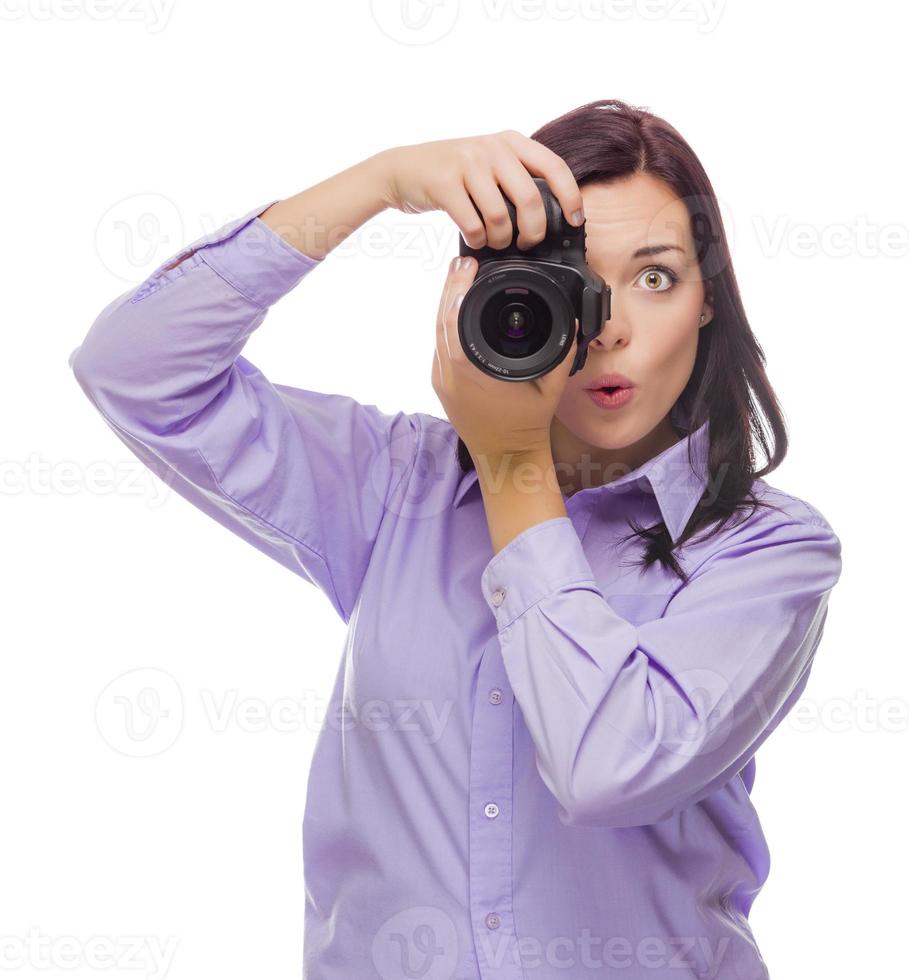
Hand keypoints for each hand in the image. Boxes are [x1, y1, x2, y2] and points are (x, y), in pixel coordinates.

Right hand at [375, 129, 584, 249]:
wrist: (401, 169)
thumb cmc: (452, 174)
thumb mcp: (488, 163)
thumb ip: (516, 178)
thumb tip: (551, 215)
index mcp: (510, 141)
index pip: (554, 167)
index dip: (570, 198)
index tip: (574, 221)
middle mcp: (491, 147)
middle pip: (530, 200)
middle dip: (533, 232)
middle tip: (526, 243)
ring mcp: (467, 163)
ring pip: (501, 217)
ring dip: (500, 240)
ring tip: (494, 241)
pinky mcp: (444, 183)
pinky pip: (474, 226)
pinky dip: (478, 240)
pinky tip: (475, 238)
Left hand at [431, 253, 575, 465]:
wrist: (506, 458)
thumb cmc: (526, 426)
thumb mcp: (550, 387)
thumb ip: (562, 352)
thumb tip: (572, 322)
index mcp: (469, 371)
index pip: (452, 321)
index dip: (457, 289)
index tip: (466, 264)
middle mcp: (448, 374)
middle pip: (440, 320)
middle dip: (450, 287)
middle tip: (462, 261)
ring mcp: (441, 379)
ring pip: (437, 331)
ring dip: (447, 302)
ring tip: (460, 277)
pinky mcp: (442, 383)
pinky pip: (441, 344)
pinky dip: (449, 322)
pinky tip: (459, 308)